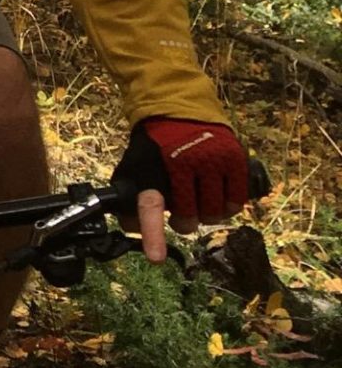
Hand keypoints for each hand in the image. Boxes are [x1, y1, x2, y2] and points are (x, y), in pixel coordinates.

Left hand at [112, 117, 251, 261]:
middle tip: (182, 212)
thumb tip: (130, 229)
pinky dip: (228, 205)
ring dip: (208, 213)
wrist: (178, 108)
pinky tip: (218, 194)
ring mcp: (212, 160)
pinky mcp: (234, 159)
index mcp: (155, 168)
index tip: (156, 258)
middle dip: (185, 222)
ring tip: (200, 198)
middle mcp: (184, 163)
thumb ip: (131, 198)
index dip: (153, 234)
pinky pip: (236, 202)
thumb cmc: (156, 146)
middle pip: (191, 218)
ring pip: (216, 213)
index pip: (151, 205)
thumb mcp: (135, 167)